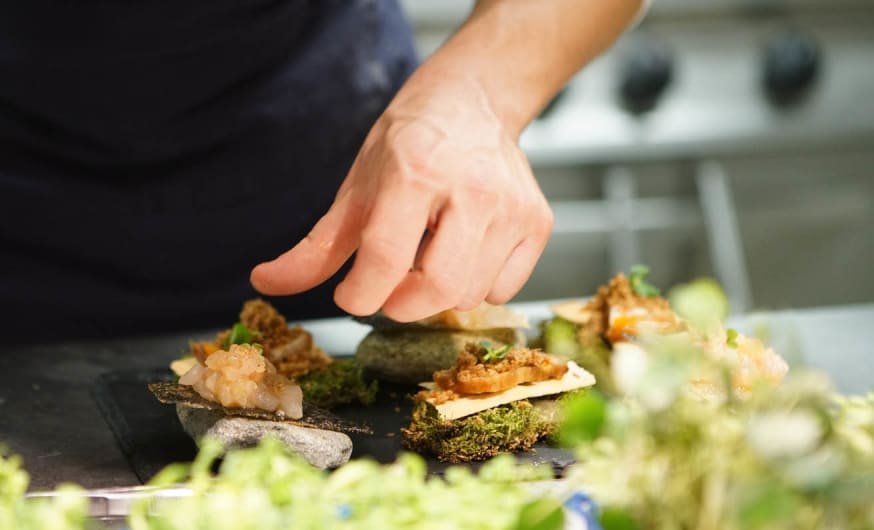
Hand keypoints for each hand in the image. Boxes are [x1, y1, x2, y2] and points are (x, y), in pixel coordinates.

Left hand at [250, 78, 552, 321]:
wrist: (473, 100)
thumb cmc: (410, 141)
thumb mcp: (356, 187)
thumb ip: (317, 245)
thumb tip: (266, 283)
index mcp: (416, 172)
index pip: (387, 260)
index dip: (360, 295)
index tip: (351, 294)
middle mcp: (473, 189)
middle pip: (438, 289)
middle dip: (401, 304)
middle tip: (389, 285)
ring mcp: (513, 208)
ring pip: (470, 295)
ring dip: (437, 293)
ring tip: (428, 255)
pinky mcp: (538, 223)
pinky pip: (502, 289)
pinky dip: (474, 286)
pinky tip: (462, 252)